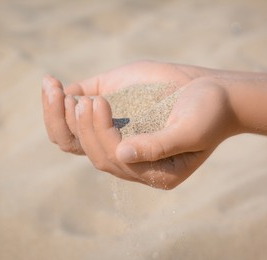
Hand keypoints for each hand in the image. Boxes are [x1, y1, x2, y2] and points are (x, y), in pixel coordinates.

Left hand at [52, 61, 236, 188]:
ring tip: (52, 88)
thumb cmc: (209, 113)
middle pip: (88, 150)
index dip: (100, 134)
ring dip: (57, 116)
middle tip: (83, 99)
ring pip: (73, 139)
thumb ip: (159, 146)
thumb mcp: (191, 131)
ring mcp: (116, 134)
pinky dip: (58, 103)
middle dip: (79, 125)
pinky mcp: (111, 112)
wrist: (214, 91)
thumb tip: (122, 154)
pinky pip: (76, 116)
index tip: (99, 102)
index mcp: (148, 170)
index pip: (113, 160)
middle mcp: (128, 156)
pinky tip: (52, 84)